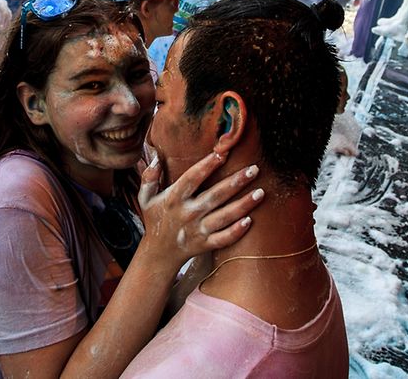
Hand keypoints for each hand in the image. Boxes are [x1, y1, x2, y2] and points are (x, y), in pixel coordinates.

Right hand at [138, 150, 261, 267]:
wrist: (158, 254)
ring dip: (244, 204)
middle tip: (254, 169)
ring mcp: (197, 231)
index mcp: (173, 198)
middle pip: (215, 196)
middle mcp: (187, 213)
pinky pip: (223, 239)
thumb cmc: (156, 219)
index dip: (207, 165)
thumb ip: (149, 177)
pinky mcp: (205, 245)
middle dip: (235, 182)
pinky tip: (250, 220)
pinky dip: (236, 232)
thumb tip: (156, 155)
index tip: (223, 152)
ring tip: (261, 192)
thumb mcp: (146, 198)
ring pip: (224, 217)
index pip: (192, 178)